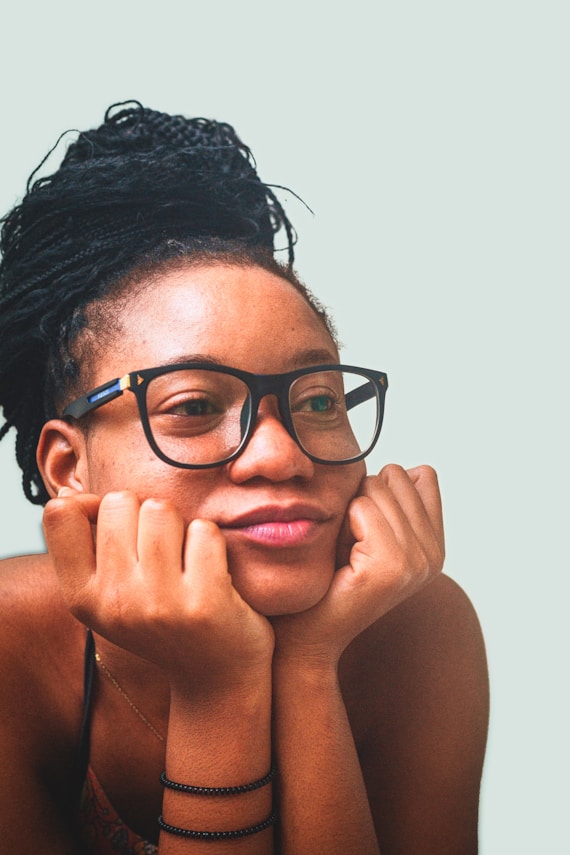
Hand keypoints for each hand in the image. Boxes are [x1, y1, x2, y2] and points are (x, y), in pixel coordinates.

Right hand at [43, 489, 273, 693]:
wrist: (215, 677)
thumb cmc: (163, 619)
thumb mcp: (112, 596)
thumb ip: (89, 549)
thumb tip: (68, 496)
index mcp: (83, 598)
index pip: (60, 517)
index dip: (90, 504)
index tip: (118, 523)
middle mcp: (115, 602)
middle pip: (120, 502)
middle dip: (145, 513)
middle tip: (162, 549)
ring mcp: (159, 603)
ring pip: (161, 510)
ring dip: (180, 525)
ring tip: (186, 559)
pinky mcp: (204, 602)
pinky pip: (203, 530)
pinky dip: (212, 542)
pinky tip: (212, 573)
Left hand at [270, 464, 444, 665]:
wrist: (307, 636)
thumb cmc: (328, 578)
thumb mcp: (367, 532)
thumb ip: (391, 501)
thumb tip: (404, 469)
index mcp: (435, 546)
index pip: (421, 475)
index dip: (382, 490)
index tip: (367, 532)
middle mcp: (434, 555)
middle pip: (395, 476)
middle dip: (363, 499)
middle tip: (351, 546)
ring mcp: (417, 562)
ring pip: (375, 489)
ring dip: (348, 514)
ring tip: (344, 555)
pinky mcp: (391, 566)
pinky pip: (360, 509)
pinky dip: (340, 526)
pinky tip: (339, 560)